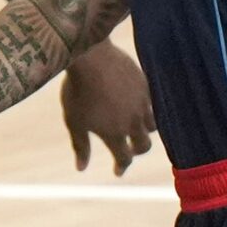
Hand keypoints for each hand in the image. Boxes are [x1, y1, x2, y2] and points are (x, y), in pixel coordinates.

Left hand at [59, 40, 153, 173]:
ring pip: (152, 125)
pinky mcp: (145, 85)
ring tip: (136, 128)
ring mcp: (142, 103)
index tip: (118, 170)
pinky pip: (151, 102)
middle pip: (144, 145)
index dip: (121, 166)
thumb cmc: (77, 91)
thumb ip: (81, 146)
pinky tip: (137, 106)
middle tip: (129, 150)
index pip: (124, 158)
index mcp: (115, 134)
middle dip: (137, 151)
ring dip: (145, 131)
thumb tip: (81, 168)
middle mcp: (132, 122)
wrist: (90, 56)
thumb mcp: (74, 121)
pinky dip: (146, 109)